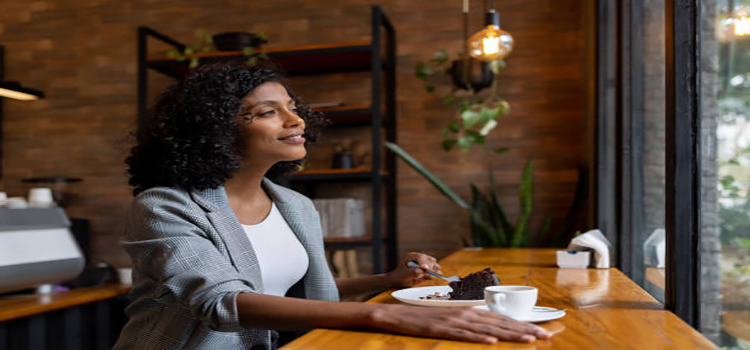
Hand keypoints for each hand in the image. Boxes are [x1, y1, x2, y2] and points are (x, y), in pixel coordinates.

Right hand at [370, 304, 551, 343]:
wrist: (397, 314)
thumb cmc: (424, 319)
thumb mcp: (451, 320)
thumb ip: (470, 324)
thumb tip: (490, 330)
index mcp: (470, 312)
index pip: (502, 318)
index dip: (523, 324)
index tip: (542, 331)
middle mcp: (466, 314)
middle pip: (500, 322)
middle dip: (525, 329)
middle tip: (546, 336)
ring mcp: (455, 321)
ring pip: (488, 328)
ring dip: (510, 334)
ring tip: (529, 339)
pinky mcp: (443, 329)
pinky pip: (464, 334)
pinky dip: (479, 338)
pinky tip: (492, 341)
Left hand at [386, 252, 441, 287]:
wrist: (401, 280)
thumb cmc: (400, 275)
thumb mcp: (404, 274)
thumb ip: (412, 272)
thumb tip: (421, 270)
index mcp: (412, 256)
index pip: (420, 257)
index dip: (423, 262)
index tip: (425, 268)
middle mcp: (419, 258)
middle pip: (430, 260)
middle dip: (429, 268)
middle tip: (421, 275)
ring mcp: (425, 263)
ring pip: (434, 264)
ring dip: (433, 271)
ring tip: (427, 277)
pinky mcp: (428, 270)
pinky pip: (435, 271)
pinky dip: (435, 274)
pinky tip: (434, 276)